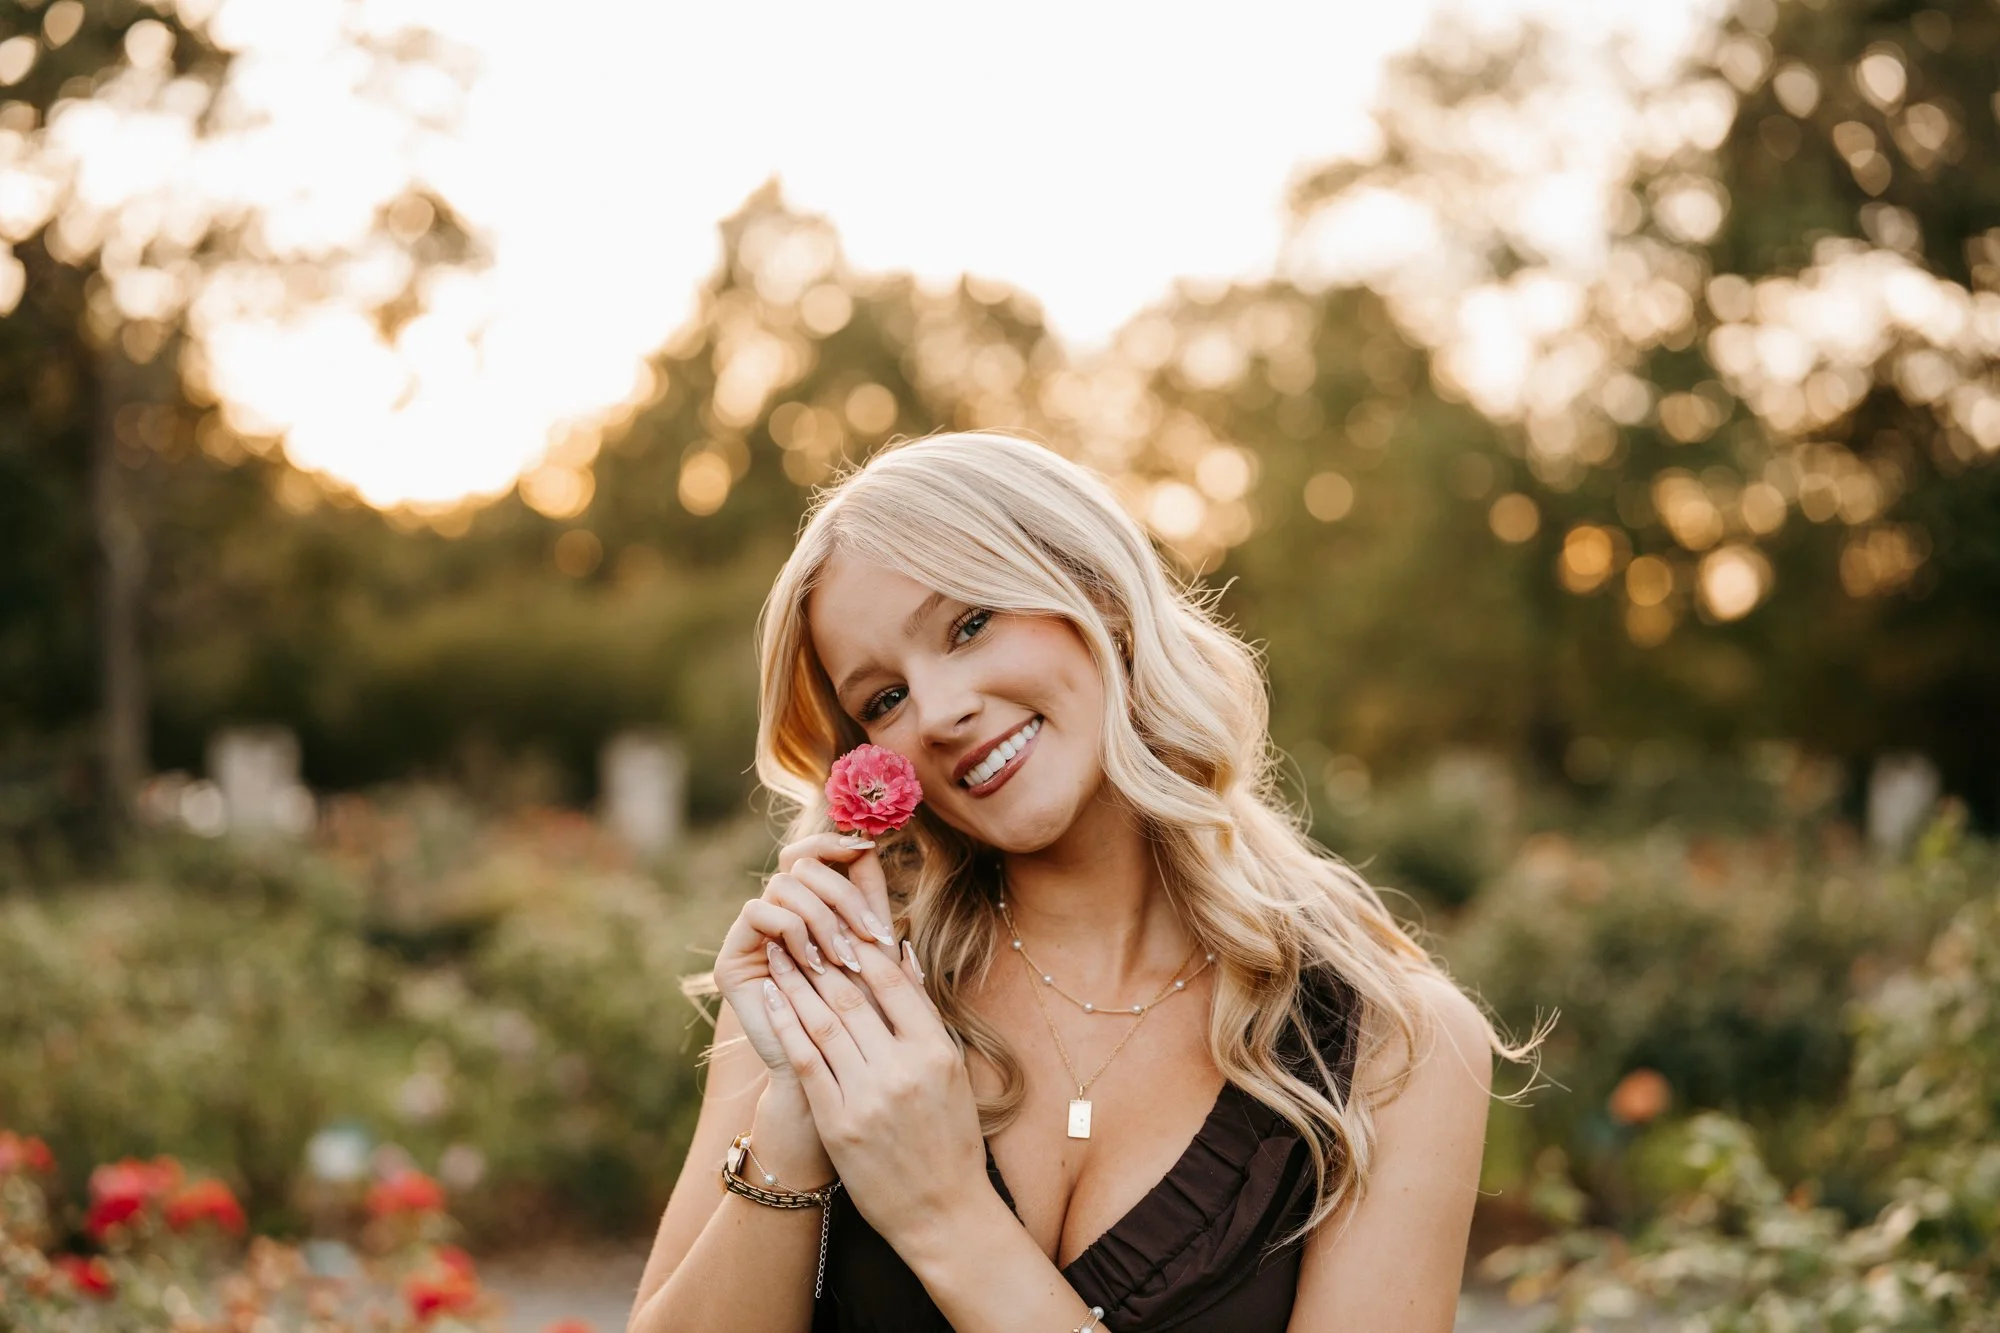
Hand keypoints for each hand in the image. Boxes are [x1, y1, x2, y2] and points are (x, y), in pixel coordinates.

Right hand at [712, 834, 905, 1082]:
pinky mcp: (732, 959)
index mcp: (807, 907)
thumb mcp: (872, 949)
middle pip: (802, 864)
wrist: (835, 1072)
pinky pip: (759, 912)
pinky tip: (814, 964)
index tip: (867, 847)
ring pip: (784, 885)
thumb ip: (869, 899)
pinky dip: (793, 932)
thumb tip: (870, 842)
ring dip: (822, 918)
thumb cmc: (864, 1014)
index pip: (811, 851)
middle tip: (871, 935)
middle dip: (843, 894)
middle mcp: (775, 914)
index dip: (834, 841)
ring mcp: (751, 936)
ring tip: (845, 959)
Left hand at [759, 925, 987, 1250]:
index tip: (837, 923)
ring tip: (777, 955)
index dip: (860, 948)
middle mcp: (902, 1069)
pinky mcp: (838, 1123)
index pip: (893, 982)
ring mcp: (868, 1097)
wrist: (943, 1212)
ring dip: (795, 984)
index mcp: (936, 1051)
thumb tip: (902, 952)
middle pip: (851, 998)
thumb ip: (924, 1013)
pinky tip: (771, 1000)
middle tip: (794, 927)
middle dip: (818, 957)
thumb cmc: (950, 1137)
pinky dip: (787, 1024)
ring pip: (823, 1023)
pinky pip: (806, 1061)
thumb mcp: (952, 1070)